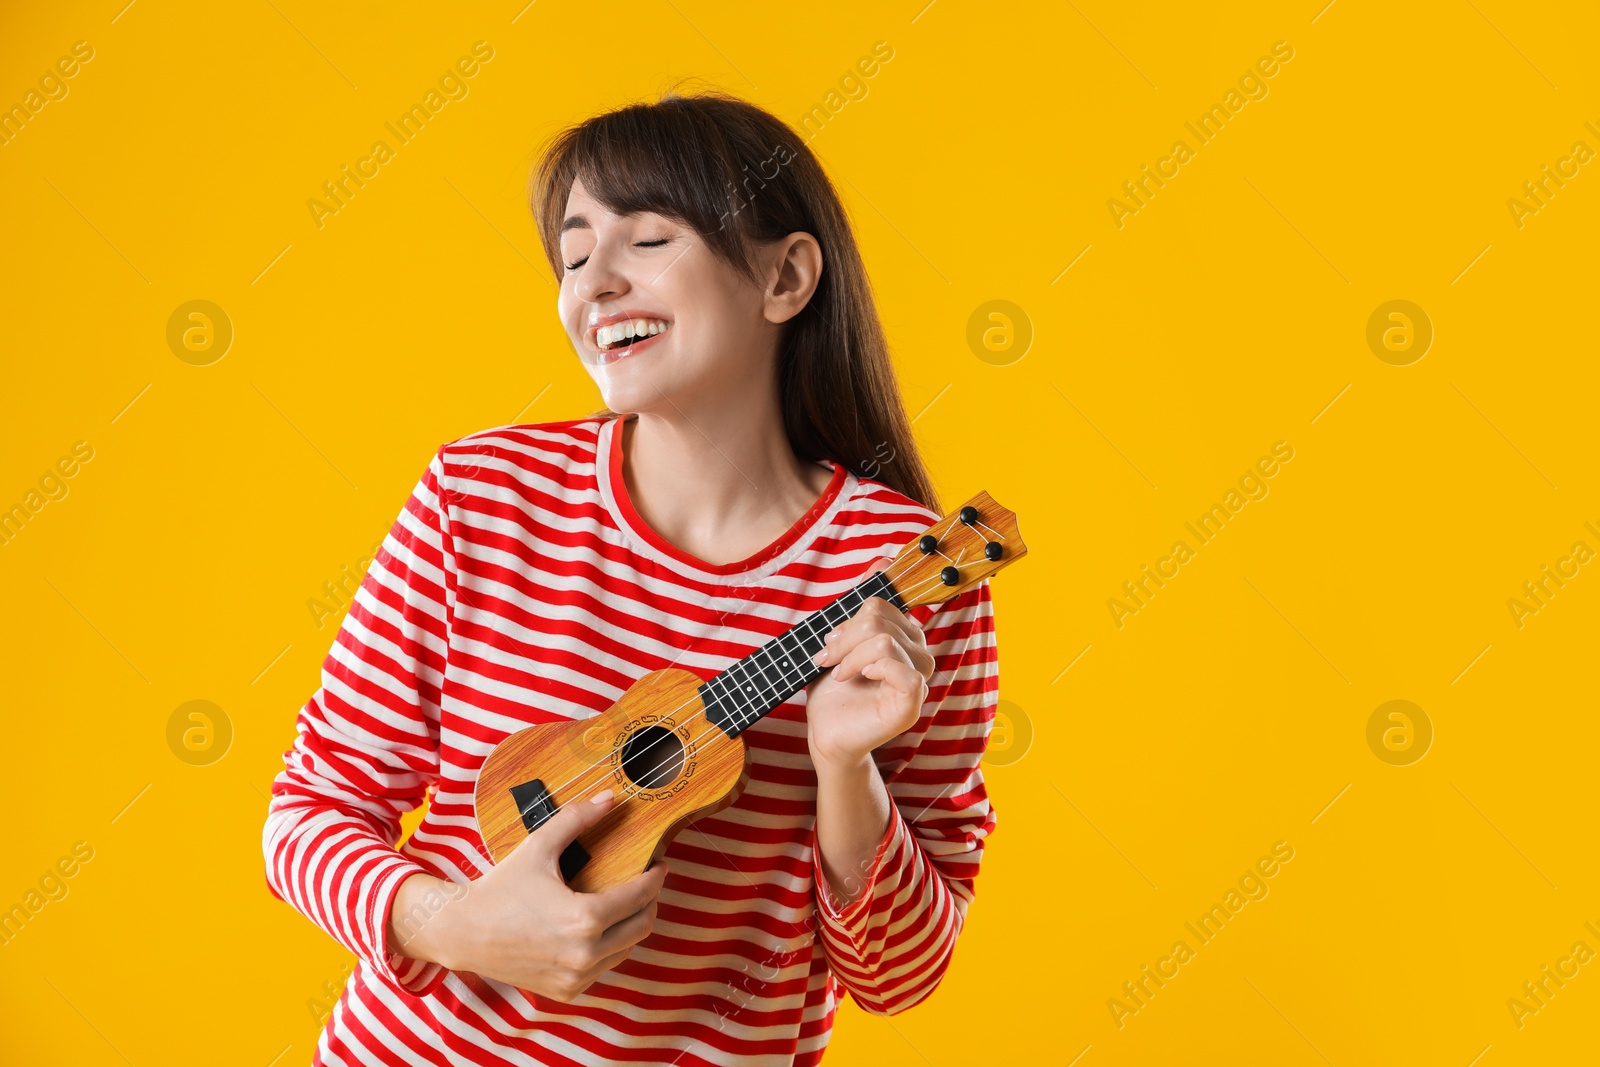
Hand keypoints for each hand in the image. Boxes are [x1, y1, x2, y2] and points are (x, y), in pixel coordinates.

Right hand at [388, 789, 666, 1001]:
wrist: (463, 933)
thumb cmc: (501, 888)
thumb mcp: (539, 846)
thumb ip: (577, 819)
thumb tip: (611, 799)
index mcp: (584, 919)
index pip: (640, 897)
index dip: (655, 877)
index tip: (659, 864)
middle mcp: (585, 954)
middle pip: (642, 926)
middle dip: (650, 901)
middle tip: (646, 882)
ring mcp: (576, 978)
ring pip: (626, 949)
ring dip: (631, 925)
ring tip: (624, 902)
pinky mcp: (567, 991)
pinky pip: (604, 967)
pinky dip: (609, 948)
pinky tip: (600, 927)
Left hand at [805, 558, 935, 771]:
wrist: (826, 732)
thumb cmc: (834, 690)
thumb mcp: (842, 642)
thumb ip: (861, 607)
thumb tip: (882, 561)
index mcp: (904, 636)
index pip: (884, 602)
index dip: (856, 612)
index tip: (834, 636)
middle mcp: (918, 653)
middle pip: (880, 617)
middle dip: (844, 637)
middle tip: (827, 658)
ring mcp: (919, 677)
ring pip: (884, 640)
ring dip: (850, 656)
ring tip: (839, 672)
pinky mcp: (914, 700)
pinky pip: (901, 668)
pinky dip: (871, 668)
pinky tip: (859, 680)